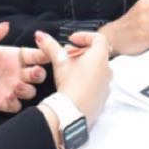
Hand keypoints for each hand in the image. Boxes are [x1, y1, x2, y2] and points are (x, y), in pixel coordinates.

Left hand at [0, 22, 48, 110]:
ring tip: (17, 86)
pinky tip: (8, 97)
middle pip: (38, 75)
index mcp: (14, 56)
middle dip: (40, 74)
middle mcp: (15, 72)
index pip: (36, 55)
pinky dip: (16, 103)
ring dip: (28, 89)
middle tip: (34, 72)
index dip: (45, 53)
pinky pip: (16, 106)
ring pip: (30, 91)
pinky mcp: (2, 102)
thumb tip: (5, 25)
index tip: (46, 51)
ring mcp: (10, 88)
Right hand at [35, 31, 111, 147]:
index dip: (84, 36)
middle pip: (97, 53)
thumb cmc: (69, 84)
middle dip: (81, 51)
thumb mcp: (59, 62)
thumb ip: (50, 46)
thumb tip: (40, 35)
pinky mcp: (103, 96)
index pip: (98, 38)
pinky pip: (97, 83)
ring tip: (68, 68)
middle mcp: (108, 69)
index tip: (71, 40)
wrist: (74, 112)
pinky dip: (88, 79)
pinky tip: (74, 84)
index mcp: (100, 56)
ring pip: (97, 68)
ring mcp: (107, 84)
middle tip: (67, 54)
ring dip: (84, 65)